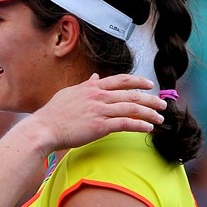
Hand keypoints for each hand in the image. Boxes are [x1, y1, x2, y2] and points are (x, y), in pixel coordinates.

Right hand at [32, 73, 165, 151]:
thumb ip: (85, 86)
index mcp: (91, 87)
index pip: (121, 80)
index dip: (138, 81)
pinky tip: (148, 128)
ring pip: (132, 108)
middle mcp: (98, 96)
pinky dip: (140, 125)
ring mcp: (100, 111)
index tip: (150, 85)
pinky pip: (126, 123)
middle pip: (131, 94)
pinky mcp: (100, 126)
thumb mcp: (69, 93)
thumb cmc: (53, 114)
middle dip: (150, 99)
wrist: (44, 129)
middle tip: (163, 104)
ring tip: (160, 118)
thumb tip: (95, 78)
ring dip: (150, 113)